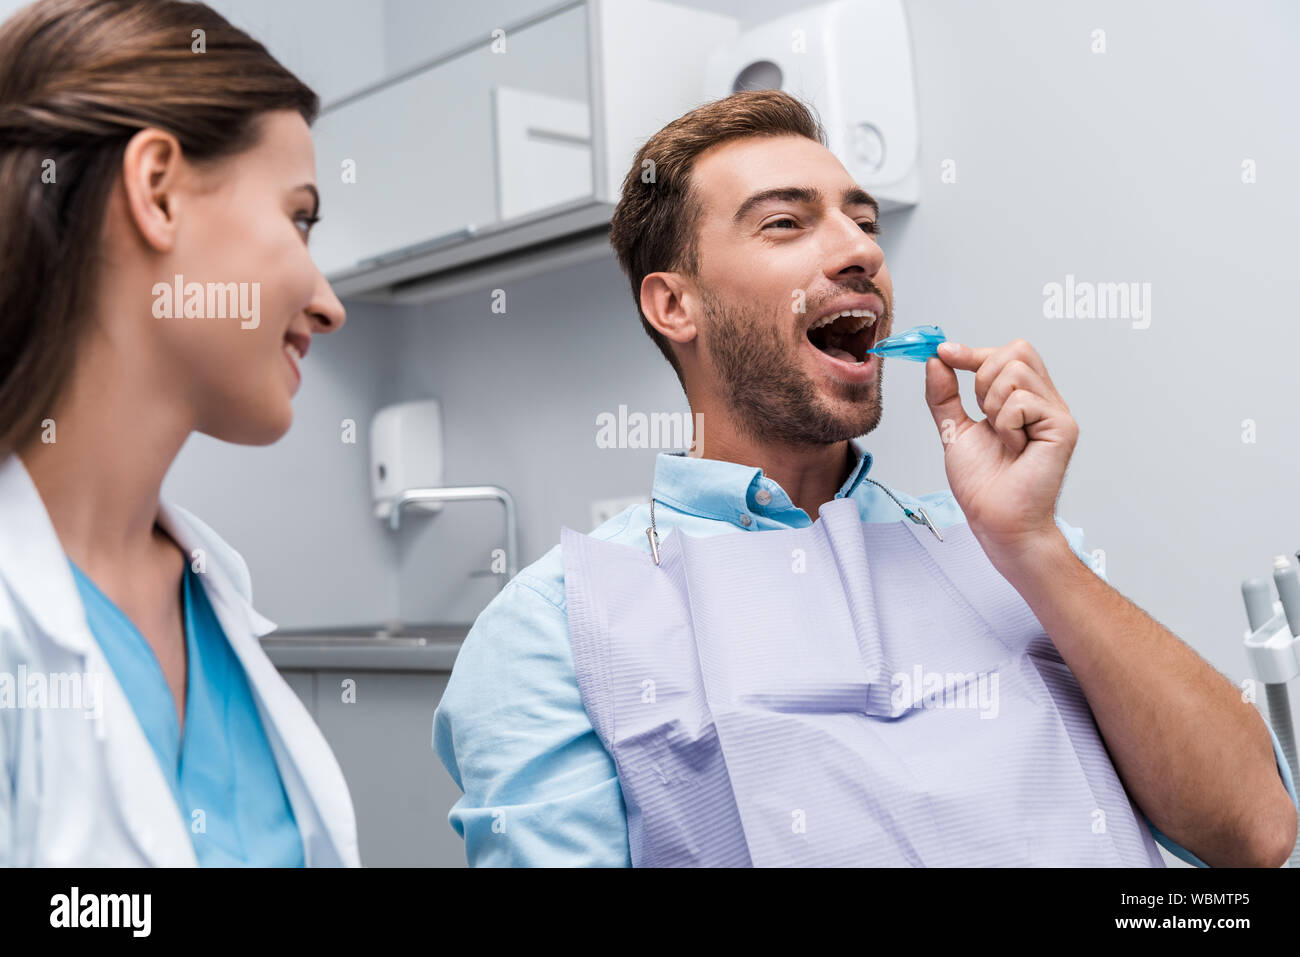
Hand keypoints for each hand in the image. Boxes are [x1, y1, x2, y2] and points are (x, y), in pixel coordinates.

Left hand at [923, 338, 1077, 563]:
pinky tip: (1014, 448)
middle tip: (983, 416)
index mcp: (1023, 398)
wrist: (996, 519)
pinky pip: (1022, 402)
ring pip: (1016, 372)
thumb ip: (944, 394)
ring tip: (1001, 438)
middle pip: (1016, 351)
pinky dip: (1004, 426)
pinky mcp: (1063, 427)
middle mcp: (1044, 400)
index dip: (973, 351)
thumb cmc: (982, 484)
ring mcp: (1056, 412)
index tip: (943, 353)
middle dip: (983, 378)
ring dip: (992, 406)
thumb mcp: (954, 429)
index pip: (1006, 353)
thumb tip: (937, 359)